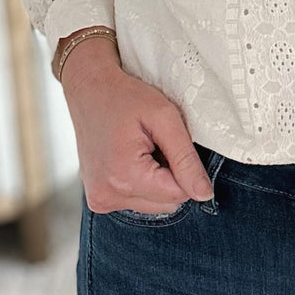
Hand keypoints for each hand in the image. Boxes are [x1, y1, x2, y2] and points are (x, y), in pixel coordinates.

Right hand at [58, 38, 213, 213]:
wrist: (89, 90)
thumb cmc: (125, 97)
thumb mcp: (164, 118)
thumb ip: (186, 159)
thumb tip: (204, 194)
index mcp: (125, 177)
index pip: (179, 194)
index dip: (185, 168)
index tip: (169, 143)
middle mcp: (107, 196)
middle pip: (167, 203)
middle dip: (171, 176)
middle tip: (156, 144)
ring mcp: (100, 200)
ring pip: (154, 204)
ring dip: (157, 180)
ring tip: (143, 150)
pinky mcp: (98, 199)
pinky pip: (136, 201)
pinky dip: (142, 183)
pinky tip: (132, 158)